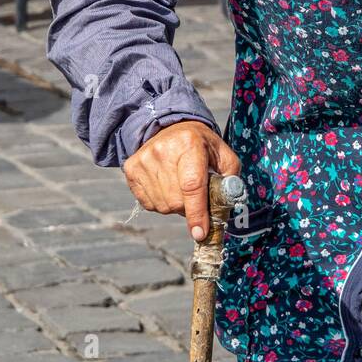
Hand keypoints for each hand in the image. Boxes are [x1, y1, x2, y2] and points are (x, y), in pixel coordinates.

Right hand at [122, 120, 240, 240]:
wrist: (171, 128)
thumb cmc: (202, 146)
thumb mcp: (223, 155)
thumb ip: (230, 180)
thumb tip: (222, 212)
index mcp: (190, 143)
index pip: (192, 185)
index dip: (197, 212)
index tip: (200, 233)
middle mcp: (163, 150)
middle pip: (176, 201)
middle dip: (189, 207)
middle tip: (196, 195)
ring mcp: (144, 159)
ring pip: (162, 205)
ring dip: (174, 205)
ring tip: (180, 186)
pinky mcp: (131, 168)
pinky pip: (147, 203)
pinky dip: (160, 202)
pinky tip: (166, 185)